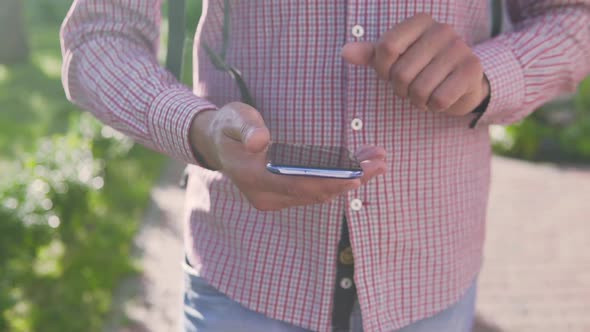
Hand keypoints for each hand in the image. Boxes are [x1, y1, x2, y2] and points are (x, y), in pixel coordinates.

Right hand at [189, 102, 386, 210]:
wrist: (217, 144)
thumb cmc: (228, 126)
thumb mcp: (233, 119)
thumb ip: (246, 128)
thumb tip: (260, 141)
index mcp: (253, 177)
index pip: (296, 184)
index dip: (328, 182)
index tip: (357, 176)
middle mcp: (265, 195)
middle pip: (313, 192)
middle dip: (349, 180)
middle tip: (380, 163)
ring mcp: (274, 198)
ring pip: (317, 194)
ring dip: (348, 180)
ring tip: (376, 162)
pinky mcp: (282, 195)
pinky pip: (313, 192)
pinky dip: (337, 180)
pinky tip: (359, 166)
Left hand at [342, 13, 489, 115]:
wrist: (463, 83)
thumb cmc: (422, 68)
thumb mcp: (394, 59)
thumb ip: (370, 54)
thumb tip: (345, 52)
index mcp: (420, 21)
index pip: (386, 48)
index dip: (383, 70)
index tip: (391, 73)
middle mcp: (442, 30)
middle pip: (401, 73)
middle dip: (401, 90)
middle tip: (412, 87)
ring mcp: (460, 48)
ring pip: (419, 89)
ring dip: (418, 100)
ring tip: (425, 93)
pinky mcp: (471, 70)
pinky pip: (439, 99)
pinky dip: (434, 106)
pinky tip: (440, 99)